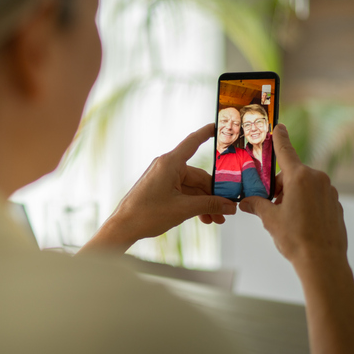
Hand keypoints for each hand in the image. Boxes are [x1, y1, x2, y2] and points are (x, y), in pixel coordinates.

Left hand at [79, 124, 236, 253]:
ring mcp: (164, 178)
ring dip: (205, 203)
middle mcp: (167, 167)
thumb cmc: (146, 214)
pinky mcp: (162, 189)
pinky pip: (184, 193)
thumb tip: (228, 206)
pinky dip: (194, 204)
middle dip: (214, 194)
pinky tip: (204, 217)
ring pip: (193, 188)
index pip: (193, 142)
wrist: (124, 227)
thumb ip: (209, 205)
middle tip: (227, 208)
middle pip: (199, 176)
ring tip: (217, 218)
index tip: (218, 126)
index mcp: (170, 163)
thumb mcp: (183, 209)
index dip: (207, 133)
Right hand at [239, 124, 347, 269]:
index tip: (279, 126)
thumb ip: (256, 205)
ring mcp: (329, 191)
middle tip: (270, 206)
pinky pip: (316, 198)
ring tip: (285, 220)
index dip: (280, 138)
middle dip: (279, 187)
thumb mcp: (270, 219)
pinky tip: (300, 224)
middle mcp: (317, 179)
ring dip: (292, 197)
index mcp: (300, 177)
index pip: (286, 151)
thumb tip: (245, 202)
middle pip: (291, 175)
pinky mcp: (335, 204)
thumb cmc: (296, 239)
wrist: (322, 261)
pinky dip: (305, 205)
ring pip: (304, 187)